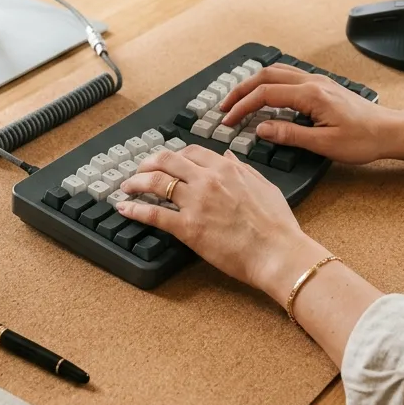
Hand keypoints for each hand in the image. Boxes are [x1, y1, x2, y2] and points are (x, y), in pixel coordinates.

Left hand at [115, 145, 324, 298]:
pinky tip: (125, 208)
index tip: (167, 162)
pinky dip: (135, 209)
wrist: (278, 252)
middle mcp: (208, 180)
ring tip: (127, 186)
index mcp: (226, 169)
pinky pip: (154, 214)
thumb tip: (228, 157)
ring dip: (136, 182)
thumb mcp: (263, 186)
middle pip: (167, 161)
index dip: (174, 156)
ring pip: (156, 182)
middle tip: (139, 170)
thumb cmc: (277, 225)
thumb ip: (242, 169)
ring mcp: (196, 203)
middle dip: (148, 163)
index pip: (191, 152)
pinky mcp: (188, 228)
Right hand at [219, 65, 389, 163]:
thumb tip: (261, 129)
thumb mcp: (325, 144)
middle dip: (240, 91)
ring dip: (253, 83)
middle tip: (224, 107)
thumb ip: (290, 135)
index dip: (242, 107)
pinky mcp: (321, 85)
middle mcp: (312, 82)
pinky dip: (269, 82)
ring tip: (239, 99)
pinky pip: (288, 76)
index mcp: (310, 94)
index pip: (265, 95)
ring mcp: (317, 81)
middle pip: (265, 76)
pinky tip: (265, 94)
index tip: (229, 121)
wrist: (390, 131)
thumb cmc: (363, 139)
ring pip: (276, 72)